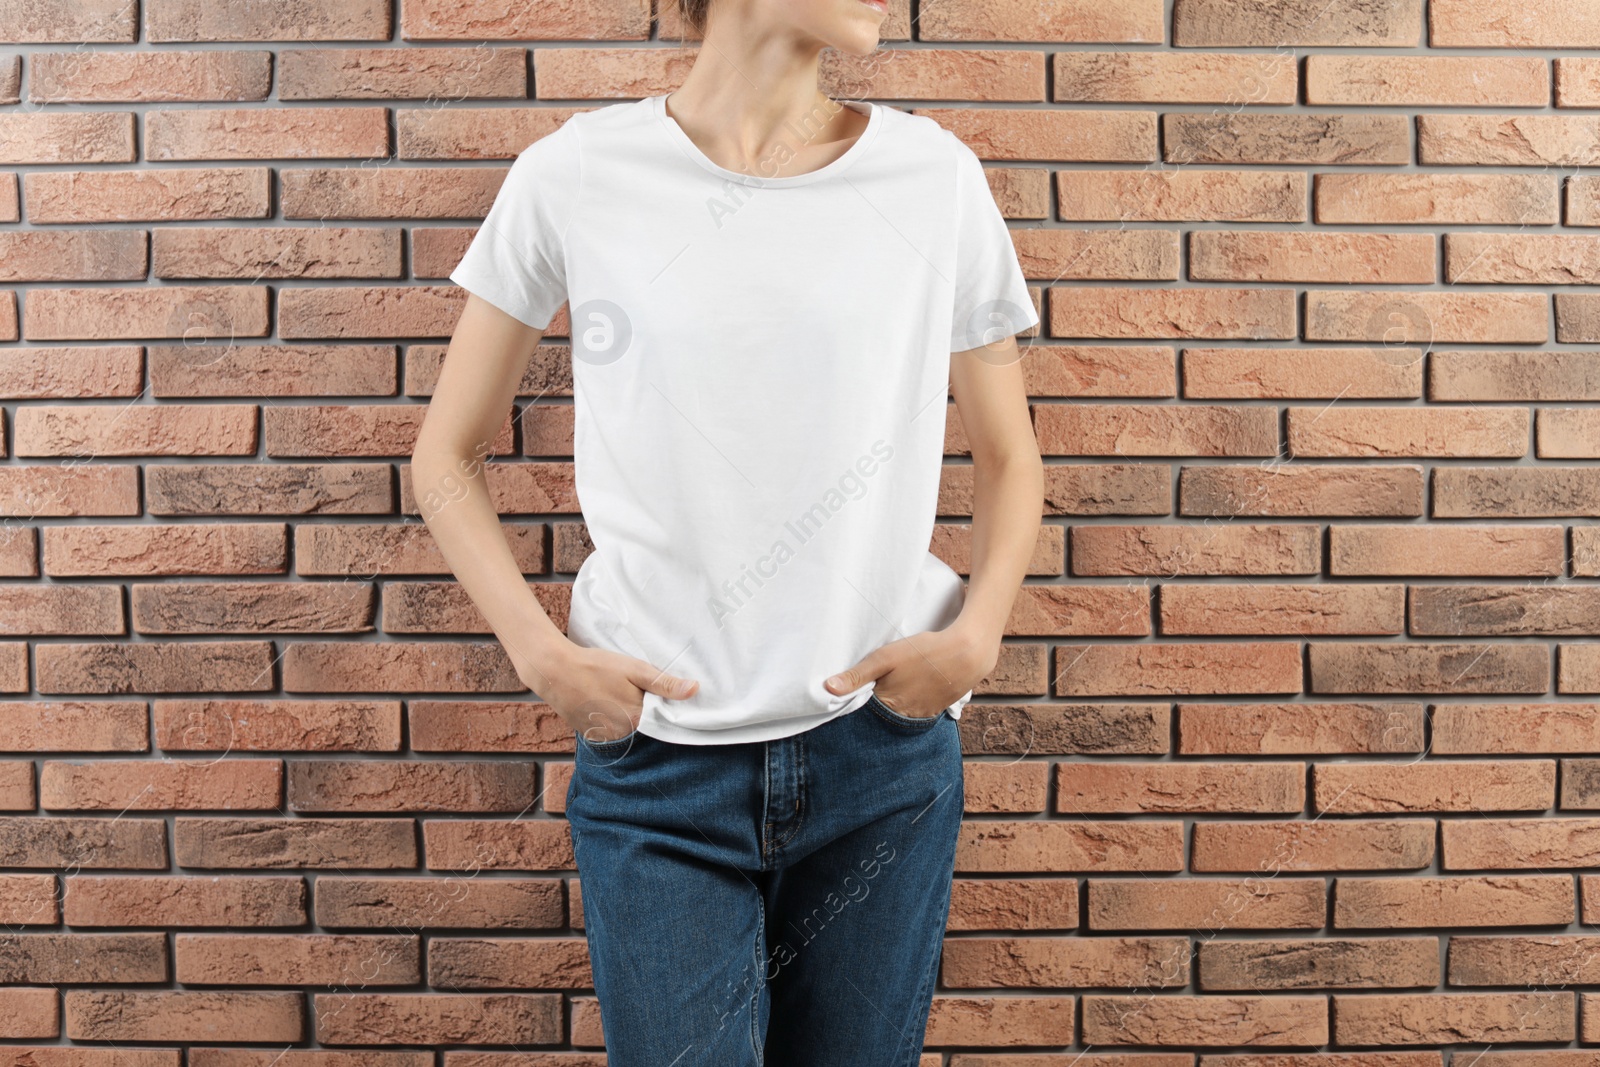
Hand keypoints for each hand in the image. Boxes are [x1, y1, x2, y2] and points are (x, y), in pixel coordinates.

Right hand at [513, 640, 697, 743]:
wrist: (554, 670)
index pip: (661, 721)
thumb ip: (665, 684)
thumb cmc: (596, 666)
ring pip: (626, 728)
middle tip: (631, 687)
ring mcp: (603, 737)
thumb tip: (695, 690)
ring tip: (614, 692)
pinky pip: (609, 729)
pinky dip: (610, 717)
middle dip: (643, 709)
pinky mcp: (589, 735)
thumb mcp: (635, 670)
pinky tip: (604, 699)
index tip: (658, 693)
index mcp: (636, 721)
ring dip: (626, 714)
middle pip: (643, 724)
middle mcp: (621, 736)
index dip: (663, 707)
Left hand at [824, 625, 997, 718]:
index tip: (853, 693)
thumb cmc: (924, 652)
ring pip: (899, 715)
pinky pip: (916, 713)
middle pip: (881, 715)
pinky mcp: (935, 711)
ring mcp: (921, 716)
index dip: (857, 702)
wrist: (967, 654)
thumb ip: (857, 675)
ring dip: (894, 705)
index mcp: (888, 705)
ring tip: (896, 685)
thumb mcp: (886, 657)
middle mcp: (903, 717)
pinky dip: (910, 704)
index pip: (863, 711)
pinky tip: (912, 688)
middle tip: (878, 685)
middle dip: (875, 706)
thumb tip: (828, 689)